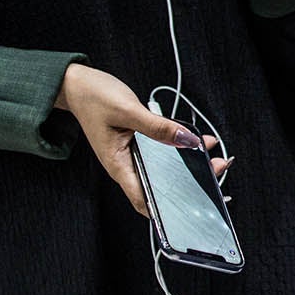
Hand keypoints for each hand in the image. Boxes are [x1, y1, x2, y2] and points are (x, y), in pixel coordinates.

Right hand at [54, 63, 230, 216]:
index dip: (168, 209)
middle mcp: (126, 165)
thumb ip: (158, 127)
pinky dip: (180, 148)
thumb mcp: (128, 110)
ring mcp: (133, 155)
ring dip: (189, 166)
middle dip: (190, 184)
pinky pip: (162, 152)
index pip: (144, 199)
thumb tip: (187, 139)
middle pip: (160, 185)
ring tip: (214, 159)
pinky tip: (198, 142)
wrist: (77, 85)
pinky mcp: (138, 144)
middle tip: (216, 171)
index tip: (194, 208)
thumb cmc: (92, 98)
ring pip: (164, 169)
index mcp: (118, 165)